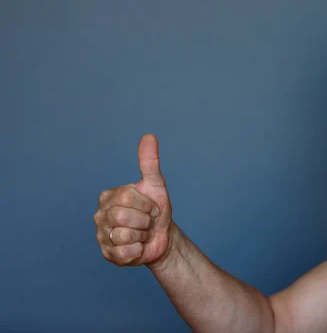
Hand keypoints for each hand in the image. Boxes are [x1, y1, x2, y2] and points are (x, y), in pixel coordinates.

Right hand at [94, 133, 172, 265]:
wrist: (162, 236)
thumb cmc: (156, 210)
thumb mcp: (155, 185)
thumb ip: (149, 162)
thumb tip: (148, 136)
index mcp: (108, 196)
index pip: (128, 198)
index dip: (147, 204)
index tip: (152, 207)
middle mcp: (100, 215)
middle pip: (124, 217)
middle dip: (145, 221)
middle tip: (147, 222)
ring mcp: (102, 236)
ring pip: (124, 236)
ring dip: (142, 236)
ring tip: (142, 234)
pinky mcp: (108, 255)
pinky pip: (125, 253)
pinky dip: (138, 250)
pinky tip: (138, 246)